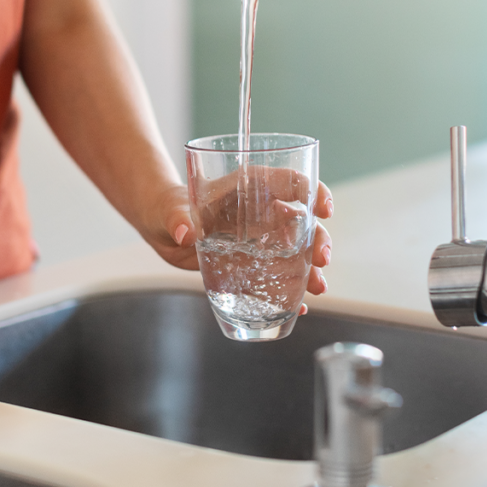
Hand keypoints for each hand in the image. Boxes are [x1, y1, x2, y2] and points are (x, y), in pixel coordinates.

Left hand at [143, 173, 333, 314]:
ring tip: (318, 287)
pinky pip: (278, 273)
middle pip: (300, 220)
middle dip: (318, 238)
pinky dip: (291, 289)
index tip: (323, 209)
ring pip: (296, 249)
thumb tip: (183, 232)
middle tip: (323, 258)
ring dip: (312, 267)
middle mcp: (260, 211)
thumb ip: (176, 217)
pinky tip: (299, 305)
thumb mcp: (170, 210)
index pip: (288, 180)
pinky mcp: (253, 261)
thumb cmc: (168, 208)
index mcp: (247, 186)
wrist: (163, 228)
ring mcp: (260, 237)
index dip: (311, 191)